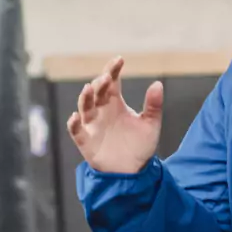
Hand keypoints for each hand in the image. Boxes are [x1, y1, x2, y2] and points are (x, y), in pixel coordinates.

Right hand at [66, 57, 163, 173]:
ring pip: (84, 107)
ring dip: (85, 98)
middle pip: (97, 92)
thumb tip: (158, 83)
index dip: (113, 70)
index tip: (119, 59)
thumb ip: (153, 106)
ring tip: (90, 89)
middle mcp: (101, 110)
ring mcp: (92, 125)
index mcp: (115, 103)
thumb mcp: (151, 125)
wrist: (132, 172)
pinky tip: (76, 117)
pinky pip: (76, 130)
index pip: (112, 82)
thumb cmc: (139, 146)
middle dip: (100, 83)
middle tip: (106, 78)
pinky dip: (74, 124)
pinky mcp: (86, 140)